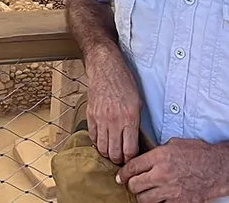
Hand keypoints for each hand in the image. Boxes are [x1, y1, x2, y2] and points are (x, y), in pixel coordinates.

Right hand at [85, 46, 142, 164]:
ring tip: (112, 152)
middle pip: (115, 153)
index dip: (131, 159)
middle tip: (121, 159)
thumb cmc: (124, 83)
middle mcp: (114, 121)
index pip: (129, 150)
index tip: (131, 160)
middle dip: (119, 160)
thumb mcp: (137, 102)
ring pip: (102, 148)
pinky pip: (93, 136)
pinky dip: (97, 142)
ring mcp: (100, 119)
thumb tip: (134, 141)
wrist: (106, 69)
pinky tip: (102, 141)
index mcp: (129, 118)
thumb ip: (135, 123)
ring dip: (107, 153)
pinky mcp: (90, 115)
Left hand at [118, 138, 214, 202]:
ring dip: (142, 196)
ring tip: (146, 192)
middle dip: (132, 185)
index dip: (123, 173)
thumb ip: (157, 152)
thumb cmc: (200, 154)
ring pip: (143, 199)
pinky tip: (160, 198)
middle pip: (134, 185)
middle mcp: (162, 174)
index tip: (121, 176)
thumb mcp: (176, 144)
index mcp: (160, 156)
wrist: (219, 169)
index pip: (132, 167)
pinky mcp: (178, 202)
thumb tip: (144, 159)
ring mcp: (170, 190)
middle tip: (134, 184)